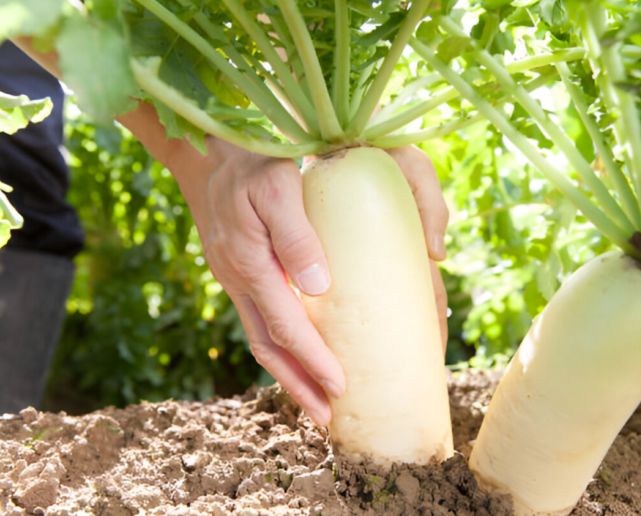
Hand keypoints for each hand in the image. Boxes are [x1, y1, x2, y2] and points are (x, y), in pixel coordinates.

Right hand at [117, 104, 448, 425]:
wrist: (210, 150)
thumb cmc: (252, 163)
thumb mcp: (278, 186)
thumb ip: (296, 234)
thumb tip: (321, 285)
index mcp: (250, 265)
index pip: (285, 327)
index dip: (313, 361)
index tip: (341, 386)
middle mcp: (238, 280)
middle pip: (268, 347)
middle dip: (297, 385)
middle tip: (327, 417)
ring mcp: (235, 278)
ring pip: (261, 338)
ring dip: (288, 372)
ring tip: (315, 400)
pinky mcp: (240, 272)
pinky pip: (260, 319)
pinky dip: (281, 345)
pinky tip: (300, 353)